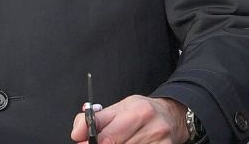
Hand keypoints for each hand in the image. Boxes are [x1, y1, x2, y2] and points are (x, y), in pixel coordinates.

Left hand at [71, 95, 188, 143]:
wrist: (171, 115)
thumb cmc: (141, 111)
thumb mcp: (117, 108)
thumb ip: (94, 119)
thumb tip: (77, 134)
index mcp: (138, 112)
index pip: (108, 137)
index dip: (91, 143)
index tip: (83, 143)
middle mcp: (152, 128)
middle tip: (93, 143)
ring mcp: (161, 143)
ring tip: (119, 140)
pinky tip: (129, 143)